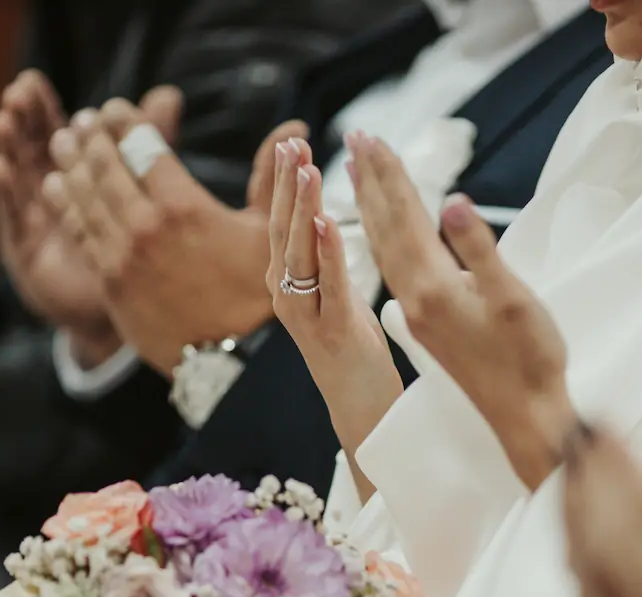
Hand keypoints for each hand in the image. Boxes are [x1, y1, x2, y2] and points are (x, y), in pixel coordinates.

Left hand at [43, 100, 285, 377]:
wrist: (232, 359)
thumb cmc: (257, 293)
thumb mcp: (270, 232)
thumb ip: (273, 176)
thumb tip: (295, 131)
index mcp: (184, 205)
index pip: (141, 146)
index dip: (124, 122)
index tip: (116, 110)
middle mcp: (146, 225)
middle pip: (105, 165)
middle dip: (91, 138)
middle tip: (84, 122)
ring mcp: (121, 254)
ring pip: (84, 195)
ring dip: (70, 163)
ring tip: (63, 142)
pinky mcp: (109, 281)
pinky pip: (79, 230)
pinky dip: (64, 203)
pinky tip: (56, 185)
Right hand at [267, 139, 402, 499]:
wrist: (360, 407)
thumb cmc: (350, 350)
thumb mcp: (333, 295)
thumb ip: (322, 260)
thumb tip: (319, 217)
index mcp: (289, 285)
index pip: (283, 223)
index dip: (285, 184)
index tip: (291, 144)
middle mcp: (287, 297)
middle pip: (282, 231)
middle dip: (287, 186)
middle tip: (293, 145)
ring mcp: (306, 315)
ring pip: (298, 255)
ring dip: (303, 209)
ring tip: (308, 170)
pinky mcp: (333, 332)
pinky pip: (328, 286)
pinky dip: (328, 252)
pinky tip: (329, 222)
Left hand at [347, 133, 574, 489]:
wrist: (526, 418)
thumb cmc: (530, 360)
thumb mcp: (512, 300)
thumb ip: (480, 249)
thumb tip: (453, 203)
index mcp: (433, 286)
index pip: (404, 217)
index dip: (390, 174)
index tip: (372, 136)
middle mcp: (416, 297)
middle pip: (385, 228)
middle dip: (371, 181)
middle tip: (356, 137)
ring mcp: (419, 312)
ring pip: (384, 250)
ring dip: (370, 209)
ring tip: (355, 175)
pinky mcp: (427, 324)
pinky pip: (393, 270)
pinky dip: (383, 241)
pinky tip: (384, 234)